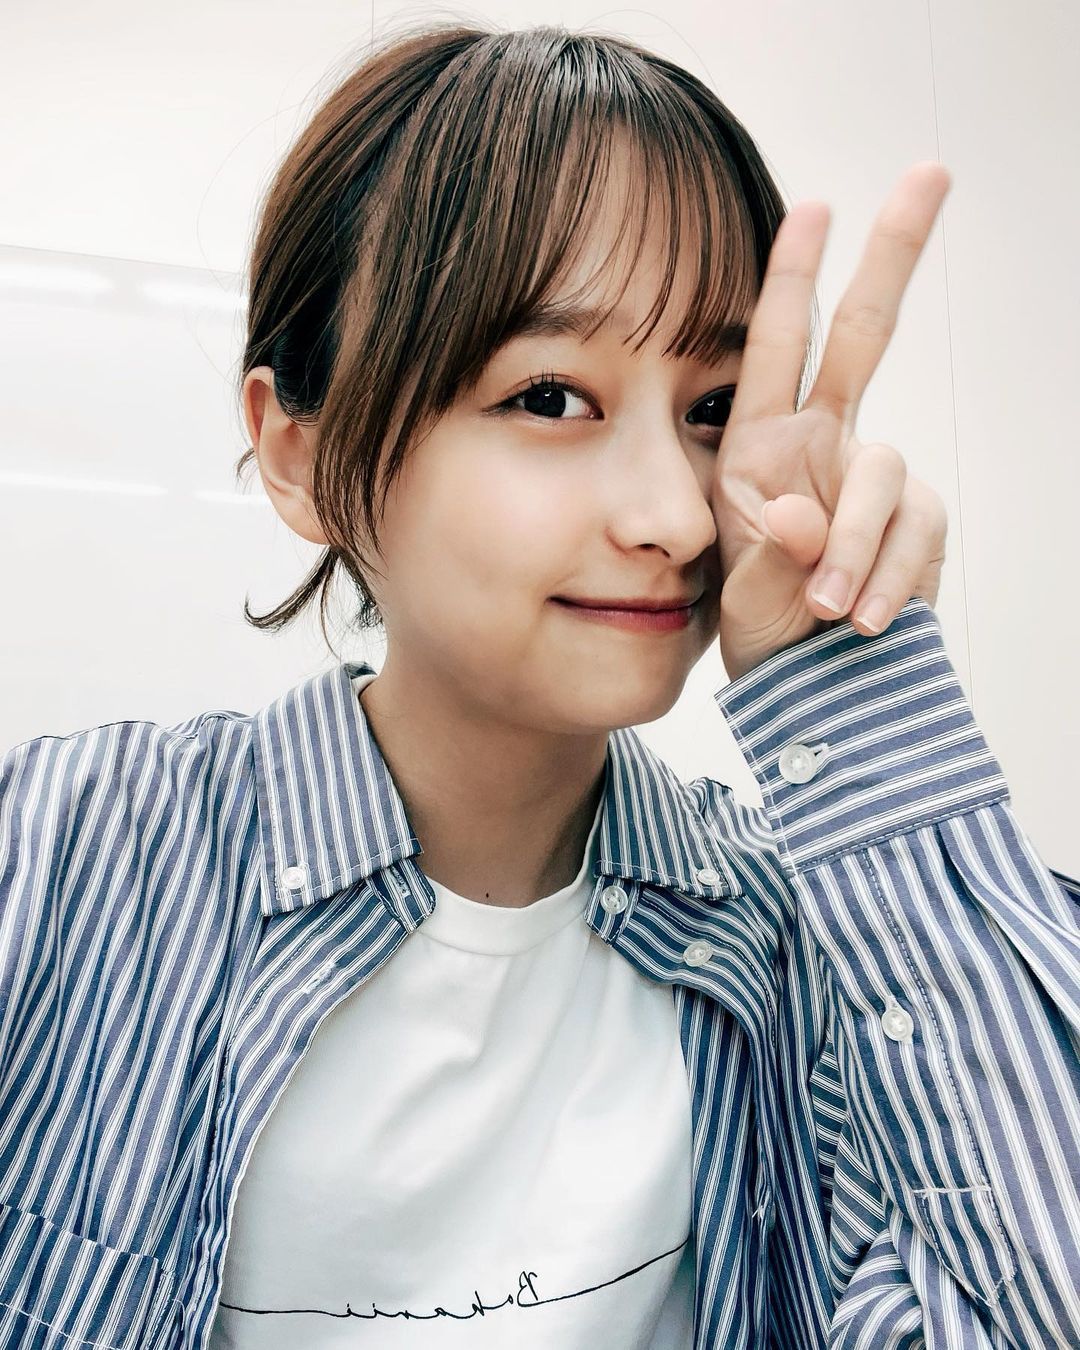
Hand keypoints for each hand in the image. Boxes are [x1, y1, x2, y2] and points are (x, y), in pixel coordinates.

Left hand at [711, 162, 950, 682]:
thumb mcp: (740, 592)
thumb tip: (800, 517)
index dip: (792, 278)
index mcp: (759, 445)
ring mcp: (874, 482)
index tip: (814, 207)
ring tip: (827, 611)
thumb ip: (766, 554)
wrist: (809, 688)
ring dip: (860, 548)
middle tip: (931, 172)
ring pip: (886, 478)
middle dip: (893, 254)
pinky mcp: (918, 524)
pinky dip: (890, 579)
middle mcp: (822, 445)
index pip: (774, 347)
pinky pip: (917, 534)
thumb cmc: (762, 629)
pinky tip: (862, 620)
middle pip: (867, 334)